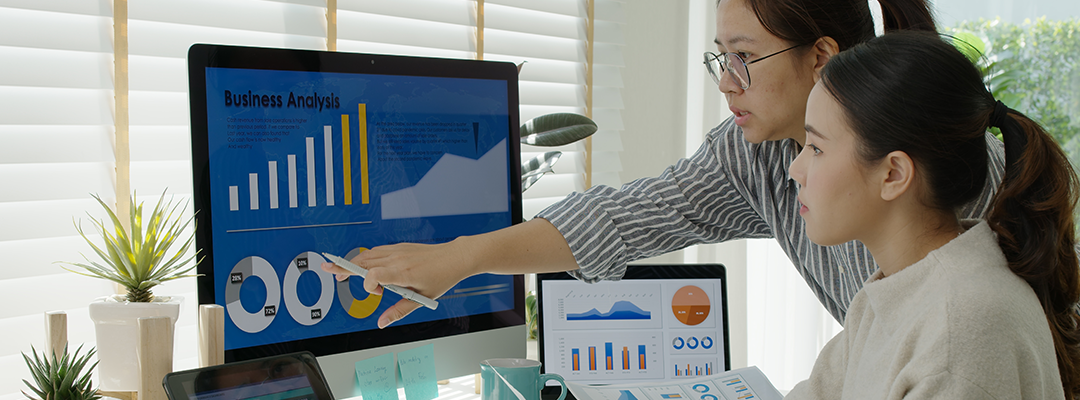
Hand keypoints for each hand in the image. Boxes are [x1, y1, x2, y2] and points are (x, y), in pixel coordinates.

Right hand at [320, 239, 474, 328]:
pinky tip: (365, 266)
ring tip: (343, 271)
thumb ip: (399, 311)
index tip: (376, 293)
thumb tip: (382, 323)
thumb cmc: (441, 277)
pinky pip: (377, 251)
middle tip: (331, 273)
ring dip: (354, 262)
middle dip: (345, 267)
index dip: (368, 284)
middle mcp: (398, 258)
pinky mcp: (399, 247)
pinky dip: (367, 258)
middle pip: (364, 260)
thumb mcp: (422, 299)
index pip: (374, 273)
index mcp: (403, 272)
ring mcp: (398, 250)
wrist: (454, 257)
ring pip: (368, 254)